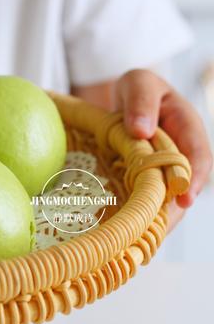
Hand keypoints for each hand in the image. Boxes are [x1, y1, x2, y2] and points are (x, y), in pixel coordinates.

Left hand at [116, 69, 212, 230]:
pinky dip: (140, 216)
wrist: (128, 100)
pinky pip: (150, 200)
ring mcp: (168, 170)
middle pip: (184, 188)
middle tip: (155, 232)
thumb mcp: (139, 83)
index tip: (184, 198)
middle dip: (172, 211)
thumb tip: (141, 130)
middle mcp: (183, 154)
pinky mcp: (152, 181)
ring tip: (139, 240)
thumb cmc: (137, 89)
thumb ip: (141, 101)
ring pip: (167, 200)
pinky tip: (125, 232)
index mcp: (188, 129)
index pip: (198, 158)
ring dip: (154, 219)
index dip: (193, 180)